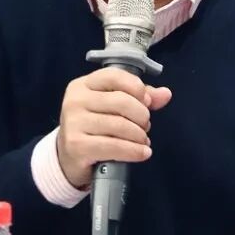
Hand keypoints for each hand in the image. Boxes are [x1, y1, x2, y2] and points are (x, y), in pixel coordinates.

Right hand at [57, 67, 172, 188]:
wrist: (68, 158)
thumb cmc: (94, 127)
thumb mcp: (112, 107)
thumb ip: (139, 97)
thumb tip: (166, 94)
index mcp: (83, 85)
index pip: (114, 76)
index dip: (137, 88)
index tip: (147, 102)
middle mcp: (76, 100)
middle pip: (121, 102)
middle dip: (141, 116)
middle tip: (144, 125)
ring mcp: (74, 123)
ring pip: (120, 126)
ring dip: (139, 136)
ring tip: (142, 140)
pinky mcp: (77, 145)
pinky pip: (114, 146)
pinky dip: (134, 151)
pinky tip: (142, 153)